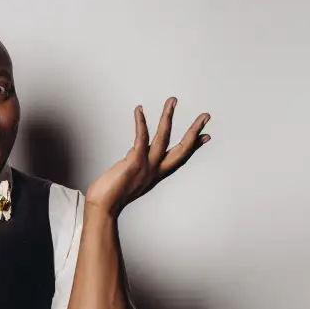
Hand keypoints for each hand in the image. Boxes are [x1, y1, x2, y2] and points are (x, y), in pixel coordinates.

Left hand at [84, 97, 210, 216]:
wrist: (103, 206)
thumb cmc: (111, 193)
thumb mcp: (130, 175)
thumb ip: (136, 162)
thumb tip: (135, 150)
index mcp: (156, 174)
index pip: (180, 158)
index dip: (194, 146)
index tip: (207, 136)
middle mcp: (155, 170)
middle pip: (181, 148)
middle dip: (194, 131)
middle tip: (205, 115)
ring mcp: (146, 166)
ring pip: (163, 138)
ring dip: (168, 117)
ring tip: (172, 101)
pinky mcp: (134, 162)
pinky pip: (141, 138)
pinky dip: (141, 123)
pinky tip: (139, 110)